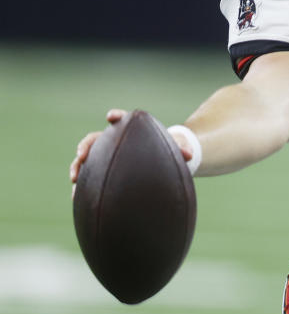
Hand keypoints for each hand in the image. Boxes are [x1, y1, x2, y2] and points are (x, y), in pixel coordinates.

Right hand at [70, 109, 193, 197]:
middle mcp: (113, 141)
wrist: (159, 161)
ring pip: (86, 158)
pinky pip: (88, 175)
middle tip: (81, 154)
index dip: (117, 117)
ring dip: (78, 166)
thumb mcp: (174, 150)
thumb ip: (181, 150)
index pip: (122, 120)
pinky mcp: (101, 170)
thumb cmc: (166, 151)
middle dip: (86, 145)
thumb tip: (189, 155)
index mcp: (131, 131)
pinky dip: (81, 184)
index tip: (111, 117)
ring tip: (74, 178)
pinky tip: (77, 197)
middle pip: (95, 139)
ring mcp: (105, 156)